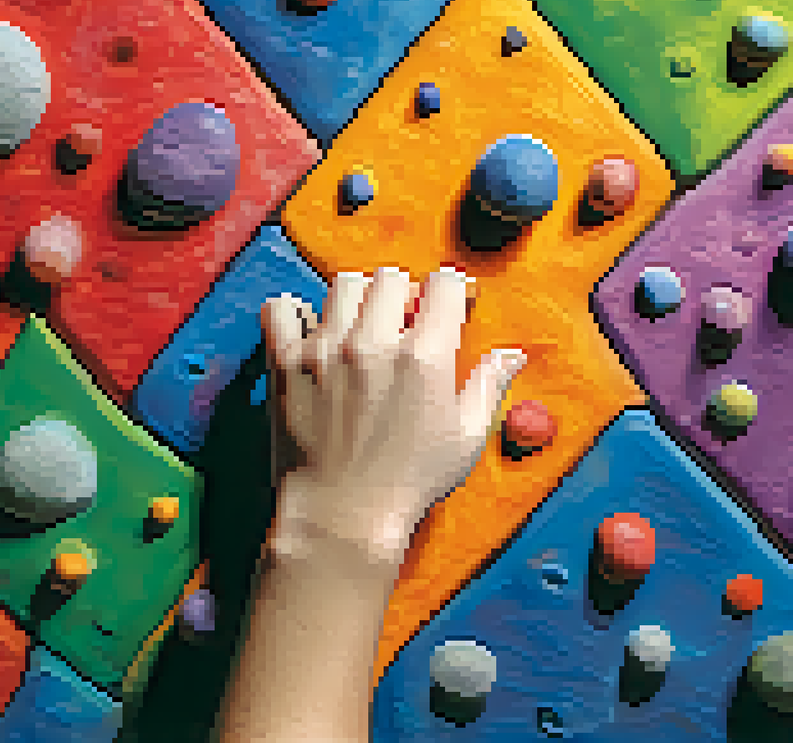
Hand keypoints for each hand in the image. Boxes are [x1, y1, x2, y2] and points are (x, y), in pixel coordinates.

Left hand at [261, 266, 526, 567]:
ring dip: (359, 297)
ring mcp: (325, 349)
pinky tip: (309, 328)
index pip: (444, 283)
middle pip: (391, 277)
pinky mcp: (287, 363)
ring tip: (362, 324)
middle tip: (406, 320)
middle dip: (405, 291)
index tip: (450, 306)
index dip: (453, 290)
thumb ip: (489, 385)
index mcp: (424, 355)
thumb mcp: (466, 437)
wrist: (343, 516)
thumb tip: (512, 355)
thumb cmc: (408, 483)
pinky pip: (280, 309)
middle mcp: (373, 342)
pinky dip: (292, 310)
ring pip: (343, 283)